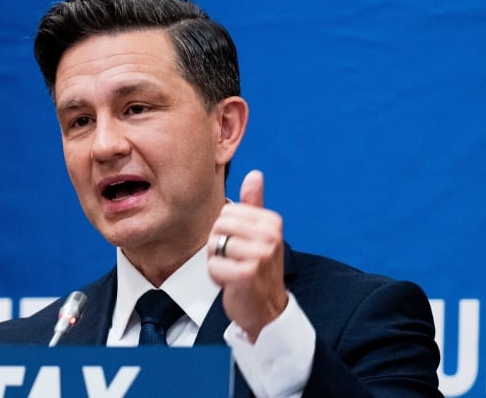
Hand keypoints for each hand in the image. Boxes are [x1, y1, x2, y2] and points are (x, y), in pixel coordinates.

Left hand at [207, 170, 288, 341]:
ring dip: (218, 262)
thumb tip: (254, 174)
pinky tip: (231, 283)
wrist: (267, 310)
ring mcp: (260, 255)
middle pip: (218, 226)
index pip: (227, 211)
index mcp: (272, 221)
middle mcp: (269, 236)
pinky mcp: (246, 274)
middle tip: (236, 261)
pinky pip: (213, 266)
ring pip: (213, 245)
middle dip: (219, 246)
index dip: (226, 231)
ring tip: (234, 271)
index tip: (241, 247)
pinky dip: (217, 278)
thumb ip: (255, 203)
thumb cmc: (259, 270)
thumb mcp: (260, 234)